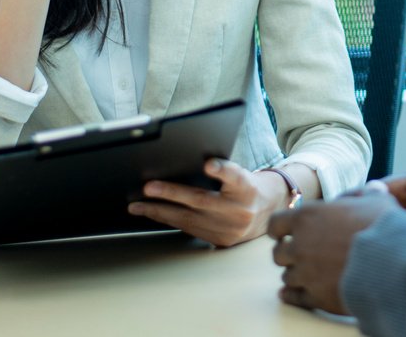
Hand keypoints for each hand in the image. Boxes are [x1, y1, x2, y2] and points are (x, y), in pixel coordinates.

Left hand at [128, 159, 285, 247]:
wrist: (267, 213)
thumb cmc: (248, 187)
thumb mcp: (242, 174)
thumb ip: (222, 171)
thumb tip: (184, 163)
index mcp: (248, 188)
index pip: (235, 176)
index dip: (222, 169)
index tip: (209, 164)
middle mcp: (240, 210)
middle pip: (202, 200)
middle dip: (171, 194)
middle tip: (148, 188)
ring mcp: (230, 229)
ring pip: (189, 219)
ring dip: (160, 211)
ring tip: (138, 205)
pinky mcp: (221, 241)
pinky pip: (190, 230)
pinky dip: (169, 220)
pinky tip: (153, 214)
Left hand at [269, 189, 396, 313]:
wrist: (390, 264)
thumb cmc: (381, 227)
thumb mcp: (377, 200)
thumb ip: (366, 195)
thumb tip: (373, 189)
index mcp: (307, 218)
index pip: (275, 224)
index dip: (280, 229)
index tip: (284, 233)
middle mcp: (300, 246)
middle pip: (278, 253)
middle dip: (288, 253)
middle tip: (301, 254)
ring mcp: (305, 274)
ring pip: (287, 277)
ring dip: (296, 275)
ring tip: (309, 274)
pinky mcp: (315, 298)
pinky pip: (294, 298)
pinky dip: (293, 296)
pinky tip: (295, 294)